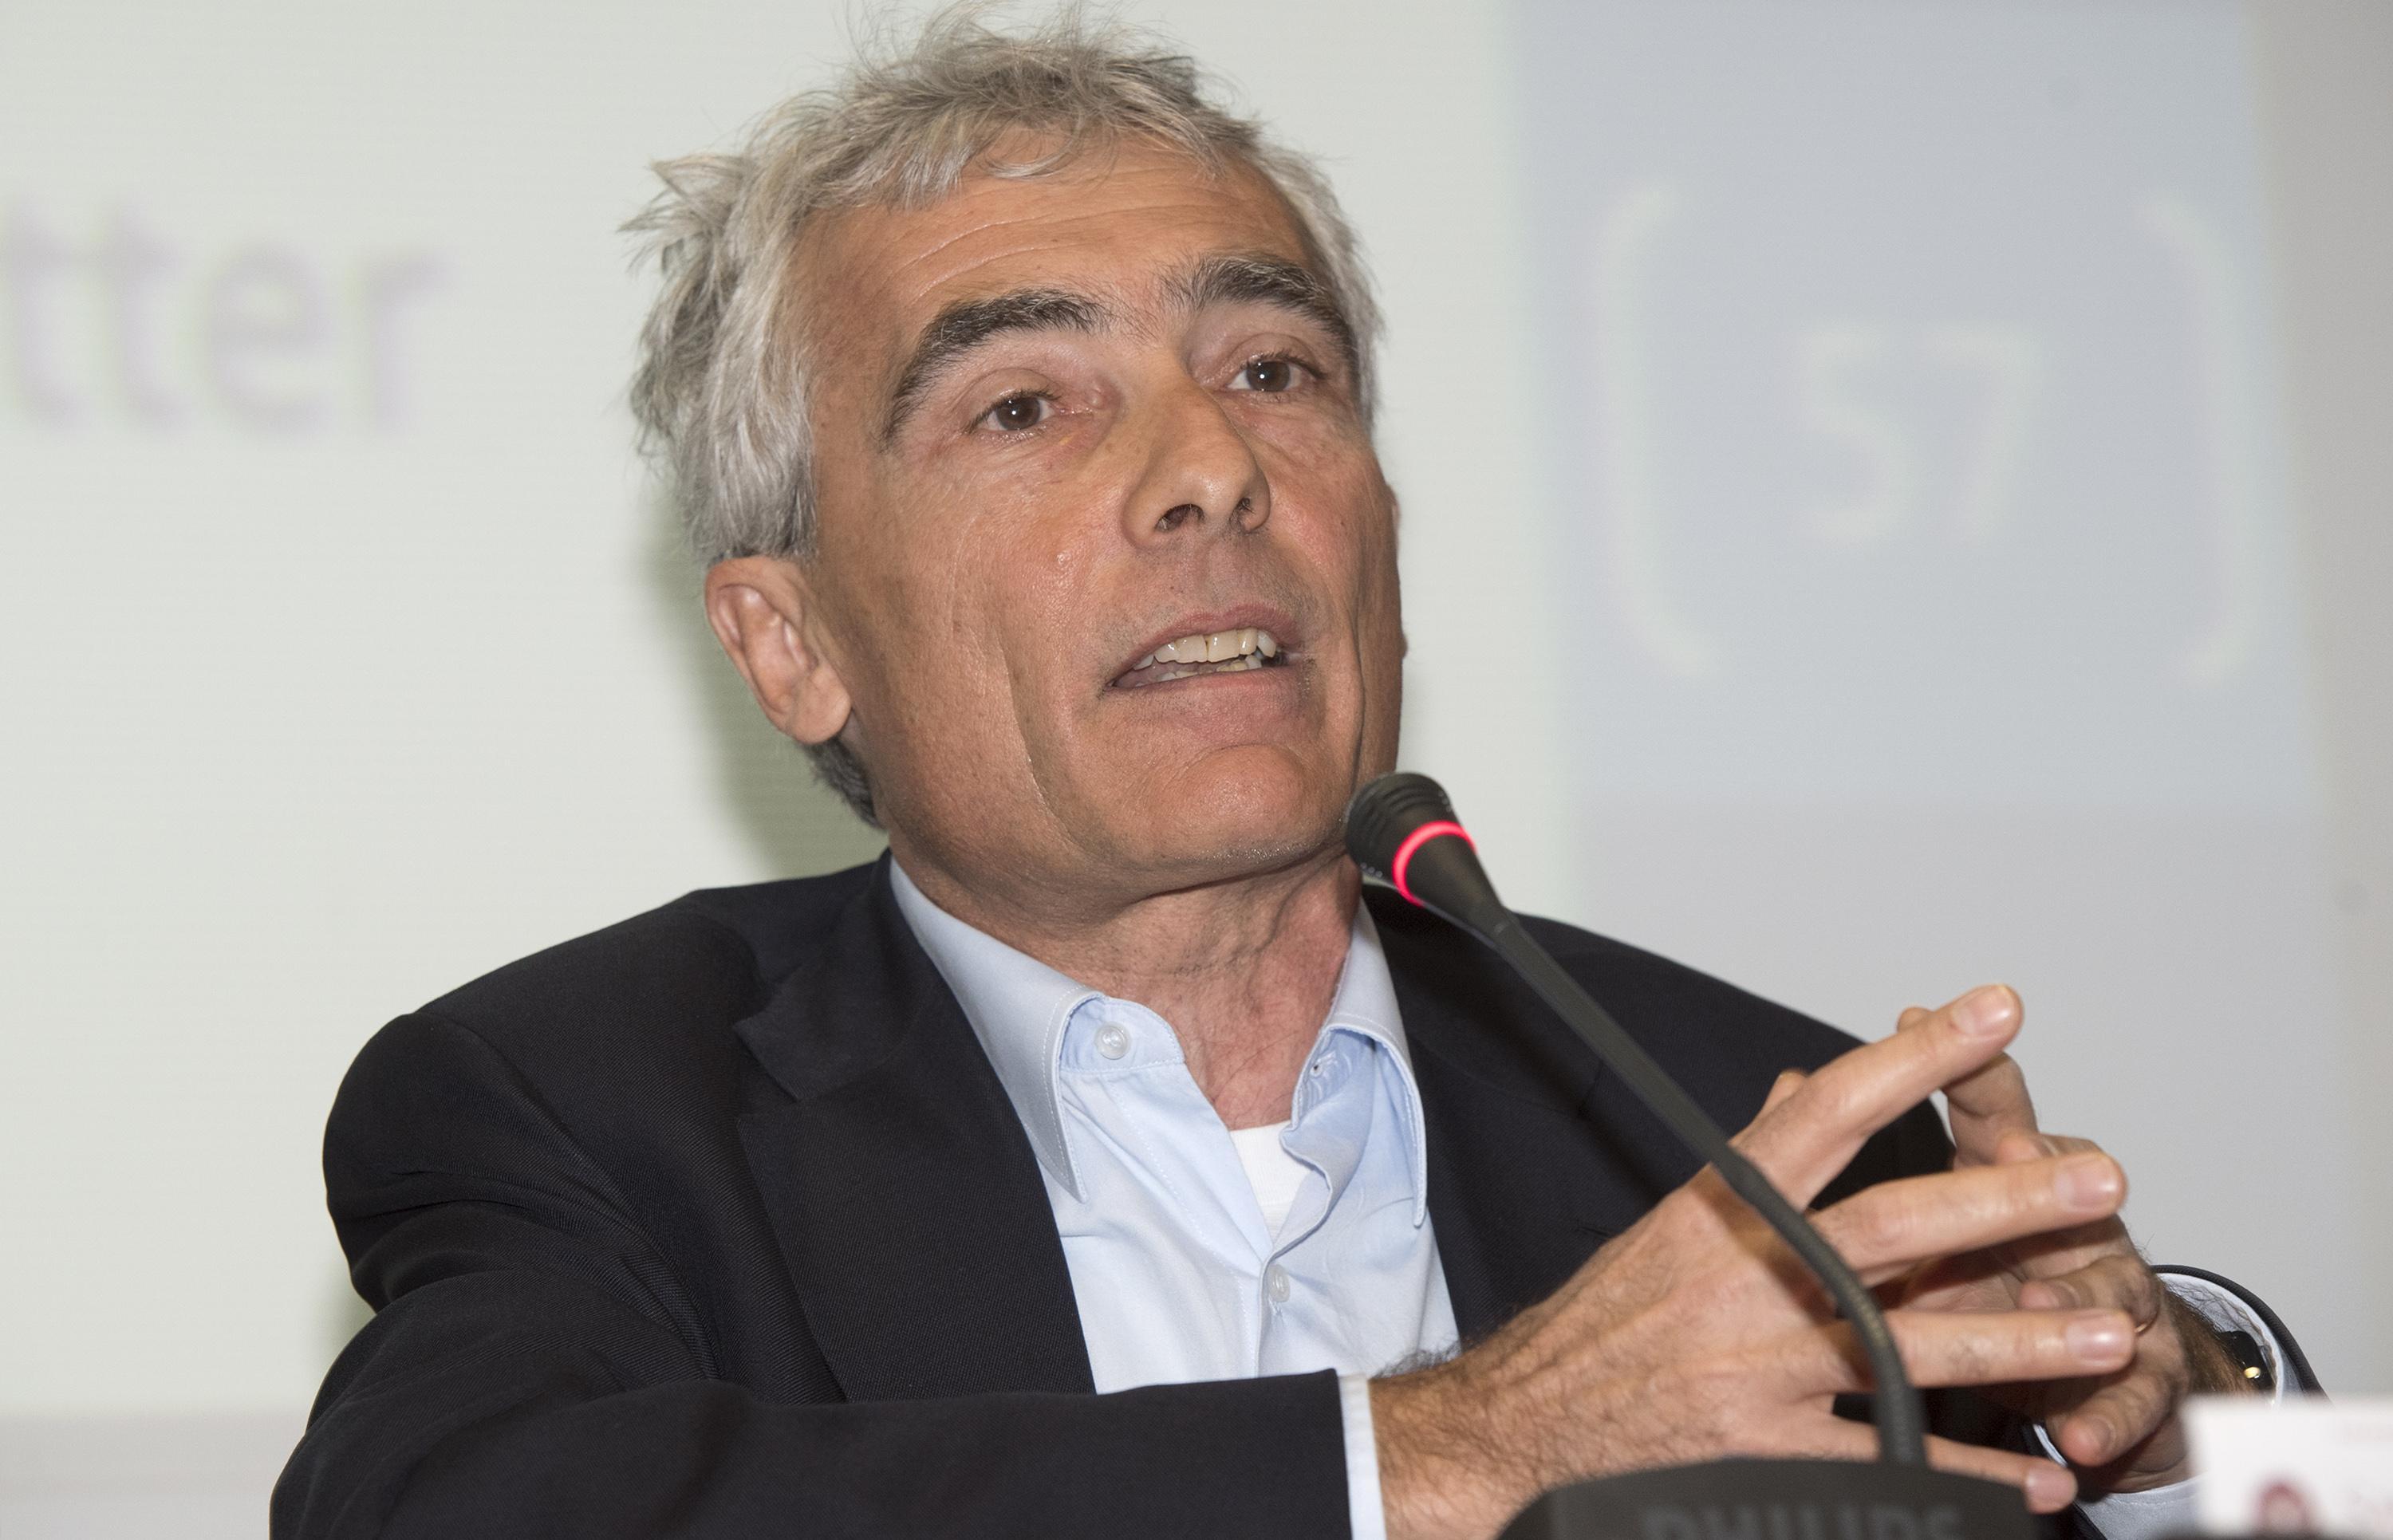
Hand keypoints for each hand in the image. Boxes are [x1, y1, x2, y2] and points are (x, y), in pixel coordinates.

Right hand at [1371, 987, 2135, 1539]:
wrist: (1524, 1424)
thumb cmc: (1603, 1322)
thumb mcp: (1670, 1224)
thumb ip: (1752, 1160)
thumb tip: (1803, 1085)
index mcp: (1724, 1209)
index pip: (1830, 1111)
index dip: (1915, 1059)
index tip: (1991, 1012)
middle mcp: (1747, 1278)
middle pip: (1892, 1226)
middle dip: (2005, 1202)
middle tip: (2097, 1178)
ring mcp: (1757, 1367)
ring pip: (1909, 1346)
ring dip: (2021, 1341)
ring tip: (2109, 1327)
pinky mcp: (1763, 1451)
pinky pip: (1887, 1463)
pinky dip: (1968, 1476)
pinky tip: (2039, 1477)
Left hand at [1882, 989, 2253, 1493]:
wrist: (2122, 1395)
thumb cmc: (2002, 1289)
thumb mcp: (1933, 1236)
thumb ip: (1872, 1172)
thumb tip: (1794, 1092)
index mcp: (2011, 1187)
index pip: (1990, 1114)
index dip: (1957, 1069)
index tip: (1919, 1020)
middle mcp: (2071, 1231)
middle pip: (2053, 1189)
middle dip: (2028, 1169)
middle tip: (2014, 1148)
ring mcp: (2114, 1306)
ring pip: (2102, 1291)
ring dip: (2070, 1299)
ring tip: (2048, 1300)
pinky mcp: (2141, 1391)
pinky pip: (2127, 1404)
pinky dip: (2100, 1421)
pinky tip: (2076, 1446)